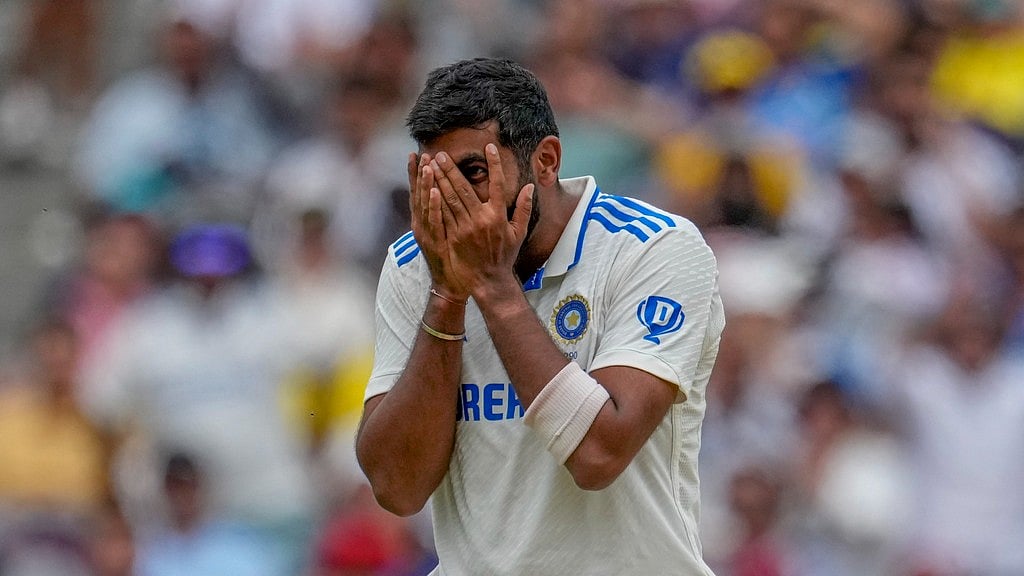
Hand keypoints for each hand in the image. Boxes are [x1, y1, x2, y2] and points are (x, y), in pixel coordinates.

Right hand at [408, 152, 468, 299]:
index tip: (417, 154)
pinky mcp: (434, 243)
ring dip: (425, 184)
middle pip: (418, 194)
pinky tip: (434, 192)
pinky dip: (432, 206)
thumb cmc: (452, 259)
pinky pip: (434, 221)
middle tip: (420, 153)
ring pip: (424, 205)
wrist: (451, 284)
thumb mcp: (445, 233)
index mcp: (425, 220)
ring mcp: (427, 234)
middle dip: (418, 173)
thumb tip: (446, 194)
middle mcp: (422, 224)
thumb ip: (446, 212)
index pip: (419, 191)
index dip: (417, 173)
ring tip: (428, 165)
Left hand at [427, 143, 533, 298]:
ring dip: (440, 180)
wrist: (488, 280)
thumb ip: (523, 209)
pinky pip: (443, 214)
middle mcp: (482, 219)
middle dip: (452, 169)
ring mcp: (466, 228)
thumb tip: (530, 187)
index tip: (489, 147)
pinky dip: (436, 199)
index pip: (498, 184)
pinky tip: (429, 187)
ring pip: (451, 199)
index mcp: (499, 216)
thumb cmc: (504, 256)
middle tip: (442, 154)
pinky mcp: (454, 236)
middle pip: (465, 188)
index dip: (494, 164)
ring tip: (431, 165)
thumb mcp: (518, 233)